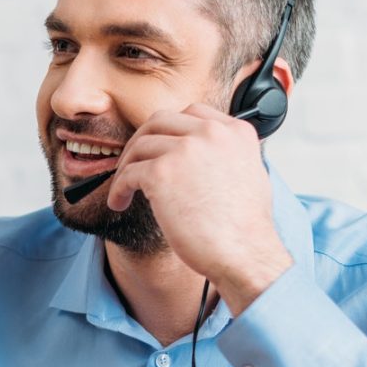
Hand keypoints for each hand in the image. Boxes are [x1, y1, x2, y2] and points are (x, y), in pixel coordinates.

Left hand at [107, 103, 292, 312]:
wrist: (244, 254)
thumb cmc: (244, 227)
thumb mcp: (247, 173)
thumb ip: (224, 153)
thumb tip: (195, 152)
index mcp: (236, 131)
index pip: (192, 113)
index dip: (169, 130)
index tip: (159, 149)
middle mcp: (211, 133)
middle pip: (159, 121)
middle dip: (141, 141)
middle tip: (133, 163)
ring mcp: (185, 150)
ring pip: (140, 146)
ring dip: (126, 166)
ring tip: (125, 189)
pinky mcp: (161, 173)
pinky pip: (127, 173)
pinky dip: (118, 188)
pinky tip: (120, 202)